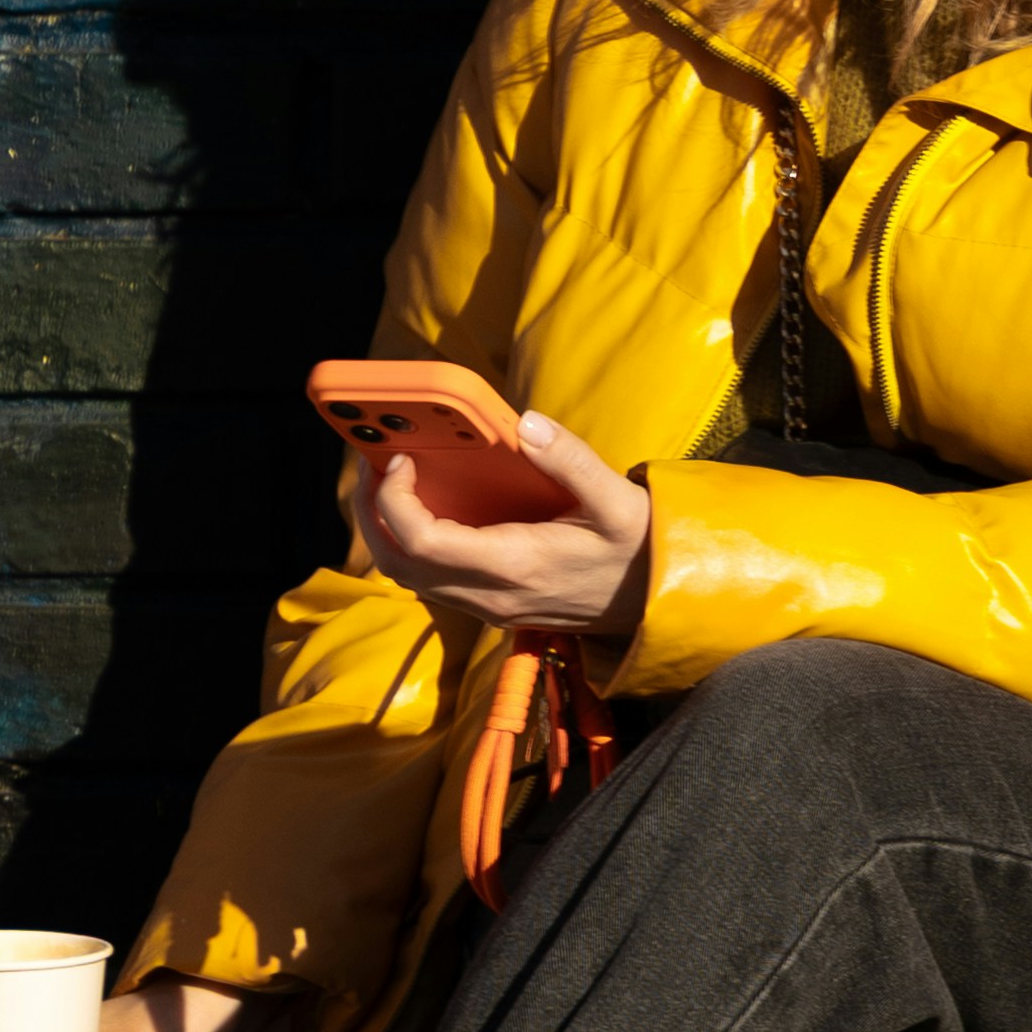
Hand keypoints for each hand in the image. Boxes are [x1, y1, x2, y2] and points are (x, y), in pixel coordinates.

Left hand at [351, 412, 651, 649]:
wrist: (659, 601)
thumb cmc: (639, 548)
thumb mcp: (617, 500)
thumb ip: (570, 460)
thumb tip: (526, 424)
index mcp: (515, 565)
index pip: (422, 542)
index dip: (395, 499)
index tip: (397, 459)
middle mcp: (492, 594)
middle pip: (400, 565)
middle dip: (372, 514)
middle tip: (372, 465)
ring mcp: (491, 607)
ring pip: (411, 579)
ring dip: (387, 531)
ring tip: (389, 482)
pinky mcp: (495, 607)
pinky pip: (432, 582)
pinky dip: (411, 545)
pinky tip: (425, 508)